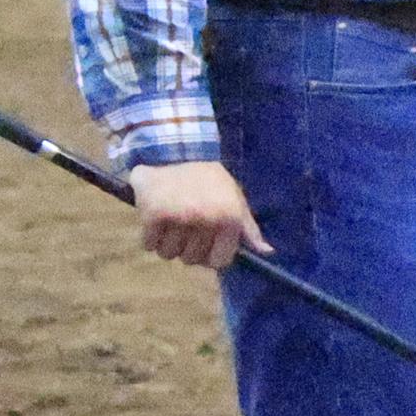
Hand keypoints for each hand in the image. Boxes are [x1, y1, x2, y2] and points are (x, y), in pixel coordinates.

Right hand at [130, 160, 270, 270]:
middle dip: (187, 248)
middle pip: (191, 260)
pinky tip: (156, 221)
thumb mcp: (236, 200)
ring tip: (172, 223)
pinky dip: (150, 237)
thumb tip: (267, 252)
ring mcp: (179, 217)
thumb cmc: (210, 181)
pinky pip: (148, 244)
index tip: (206, 246)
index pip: (218, 262)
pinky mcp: (153, 214)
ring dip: (167, 244)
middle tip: (186, 228)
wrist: (173, 153)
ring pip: (168, 254)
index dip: (210, 257)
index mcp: (230, 217)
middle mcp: (206, 219)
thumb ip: (249, 229)